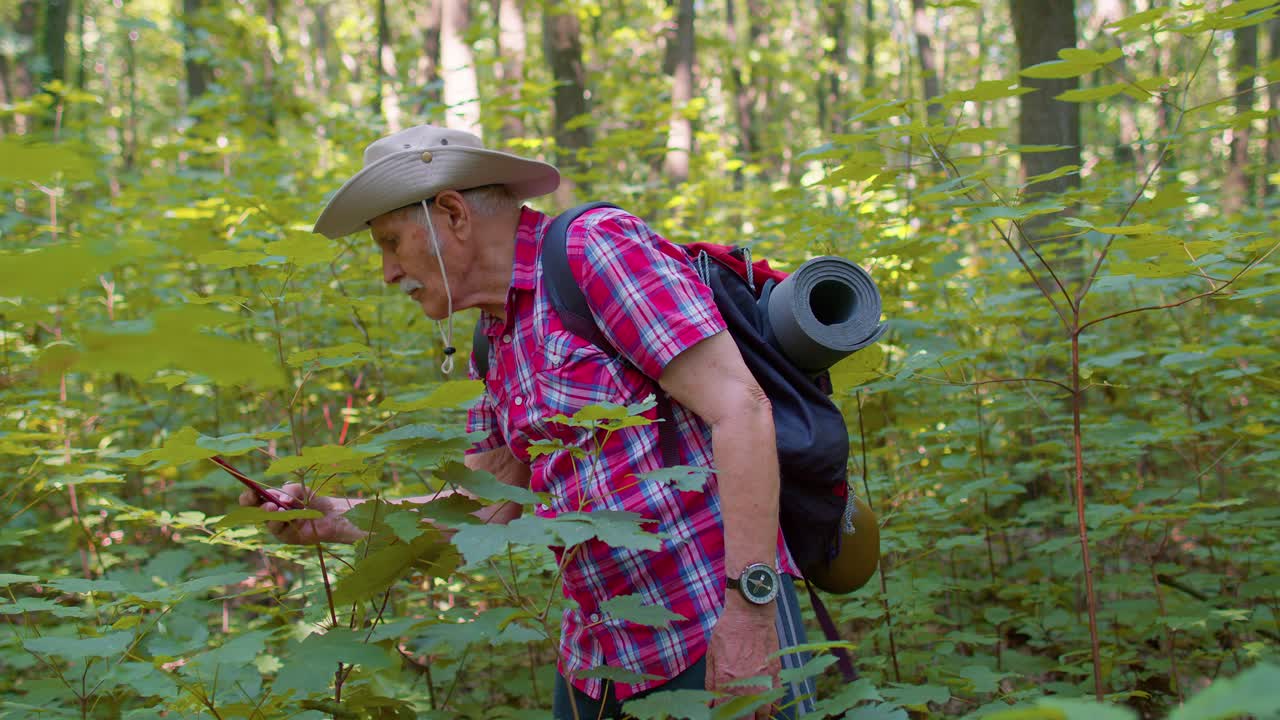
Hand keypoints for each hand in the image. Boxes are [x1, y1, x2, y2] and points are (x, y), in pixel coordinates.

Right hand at [238, 483, 364, 543]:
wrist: (330, 514)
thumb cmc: (312, 500)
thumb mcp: (302, 490)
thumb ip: (290, 491)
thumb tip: (282, 499)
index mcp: (269, 501)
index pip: (252, 500)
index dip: (248, 496)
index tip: (252, 491)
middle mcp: (271, 516)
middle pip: (255, 514)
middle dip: (260, 508)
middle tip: (271, 505)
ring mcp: (278, 528)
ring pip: (270, 523)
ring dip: (274, 516)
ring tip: (279, 509)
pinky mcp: (288, 538)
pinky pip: (284, 531)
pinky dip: (290, 522)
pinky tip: (296, 517)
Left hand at [705, 592, 781, 718]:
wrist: (750, 613)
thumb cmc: (728, 630)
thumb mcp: (712, 654)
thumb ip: (711, 682)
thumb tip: (710, 703)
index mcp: (726, 680)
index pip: (724, 711)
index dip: (722, 716)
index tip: (722, 716)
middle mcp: (746, 685)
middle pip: (745, 718)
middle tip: (737, 717)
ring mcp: (763, 681)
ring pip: (763, 712)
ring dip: (757, 717)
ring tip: (752, 718)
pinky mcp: (775, 674)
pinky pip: (775, 699)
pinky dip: (770, 706)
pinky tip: (764, 707)